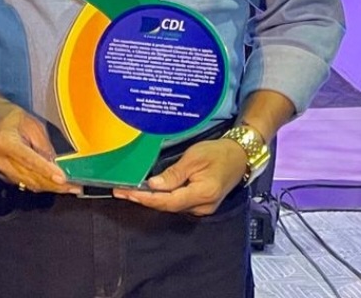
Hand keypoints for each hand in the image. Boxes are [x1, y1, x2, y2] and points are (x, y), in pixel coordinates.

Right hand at [0, 101, 72, 193]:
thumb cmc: (10, 117)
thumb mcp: (32, 124)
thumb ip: (44, 145)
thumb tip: (57, 164)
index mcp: (4, 141)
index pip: (28, 160)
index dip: (46, 170)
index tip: (62, 178)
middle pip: (30, 176)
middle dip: (54, 184)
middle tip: (73, 186)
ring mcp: (0, 169)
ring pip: (29, 184)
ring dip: (50, 187)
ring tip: (68, 187)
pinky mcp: (3, 176)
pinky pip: (25, 184)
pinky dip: (40, 185)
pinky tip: (53, 184)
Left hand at [113, 139, 247, 215]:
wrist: (239, 156)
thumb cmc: (218, 153)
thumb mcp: (193, 158)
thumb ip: (174, 174)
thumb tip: (154, 186)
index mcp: (202, 194)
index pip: (167, 201)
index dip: (145, 198)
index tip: (126, 192)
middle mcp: (203, 206)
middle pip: (167, 206)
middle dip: (143, 199)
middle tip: (121, 192)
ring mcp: (203, 207)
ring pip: (171, 206)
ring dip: (150, 199)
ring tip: (129, 191)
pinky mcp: (202, 204)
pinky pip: (178, 203)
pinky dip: (162, 198)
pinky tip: (149, 193)